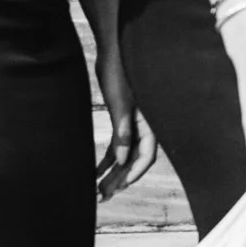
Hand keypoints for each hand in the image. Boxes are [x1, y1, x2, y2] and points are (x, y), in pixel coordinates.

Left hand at [93, 46, 157, 199]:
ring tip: (99, 190)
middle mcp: (144, 125)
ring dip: (113, 172)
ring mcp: (133, 123)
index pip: (146, 155)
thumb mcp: (120, 103)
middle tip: (104, 196)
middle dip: (120, 178)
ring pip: (124, 154)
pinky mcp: (121, 118)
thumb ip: (123, 131)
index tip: (118, 187)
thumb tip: (120, 160)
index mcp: (150, 121)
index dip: (133, 173)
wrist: (114, 50)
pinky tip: (95, 172)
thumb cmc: (120, 73)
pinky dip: (106, 160)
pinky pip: (116, 145)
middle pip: (134, 158)